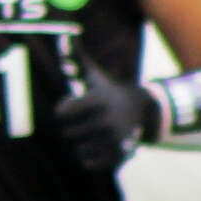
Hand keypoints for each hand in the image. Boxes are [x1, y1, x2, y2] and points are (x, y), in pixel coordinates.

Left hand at [54, 54, 159, 170]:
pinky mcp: (119, 157)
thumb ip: (74, 57)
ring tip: (92, 131)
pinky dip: (87, 157)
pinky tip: (97, 145)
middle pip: (66, 133)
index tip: (75, 105)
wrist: (139, 111)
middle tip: (86, 120)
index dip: (64, 109)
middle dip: (71, 127)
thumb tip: (63, 36)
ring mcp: (114, 141)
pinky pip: (86, 163)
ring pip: (75, 149)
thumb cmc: (104, 91)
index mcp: (98, 100)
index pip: (61, 112)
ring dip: (79, 142)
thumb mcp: (91, 75)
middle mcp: (107, 121)